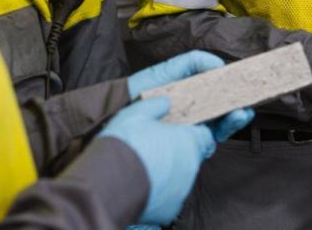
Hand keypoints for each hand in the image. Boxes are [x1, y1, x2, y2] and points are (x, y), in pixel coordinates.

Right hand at [99, 97, 215, 225]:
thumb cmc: (124, 144)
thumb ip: (156, 105)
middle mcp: (191, 166)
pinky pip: (169, 197)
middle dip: (178, 153)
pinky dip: (159, 192)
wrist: (107, 181)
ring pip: (180, 178)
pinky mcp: (170, 209)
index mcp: (188, 141)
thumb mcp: (137, 113)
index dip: (193, 134)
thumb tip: (165, 102)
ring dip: (168, 172)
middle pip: (191, 157)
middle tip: (156, 150)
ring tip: (144, 168)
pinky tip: (141, 185)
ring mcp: (181, 189)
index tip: (180, 134)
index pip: (205, 137)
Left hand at [127, 51, 252, 141]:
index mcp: (192, 97)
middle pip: (223, 113)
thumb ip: (192, 62)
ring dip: (233, 120)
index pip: (218, 94)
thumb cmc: (138, 92)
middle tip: (245, 105)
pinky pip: (207, 142)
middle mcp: (193, 116)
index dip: (233, 90)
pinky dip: (219, 132)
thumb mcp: (166, 71)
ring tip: (240, 113)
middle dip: (238, 108)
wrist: (115, 114)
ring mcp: (190, 133)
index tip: (244, 83)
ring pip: (219, 128)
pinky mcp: (185, 147)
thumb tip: (218, 64)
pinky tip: (223, 123)